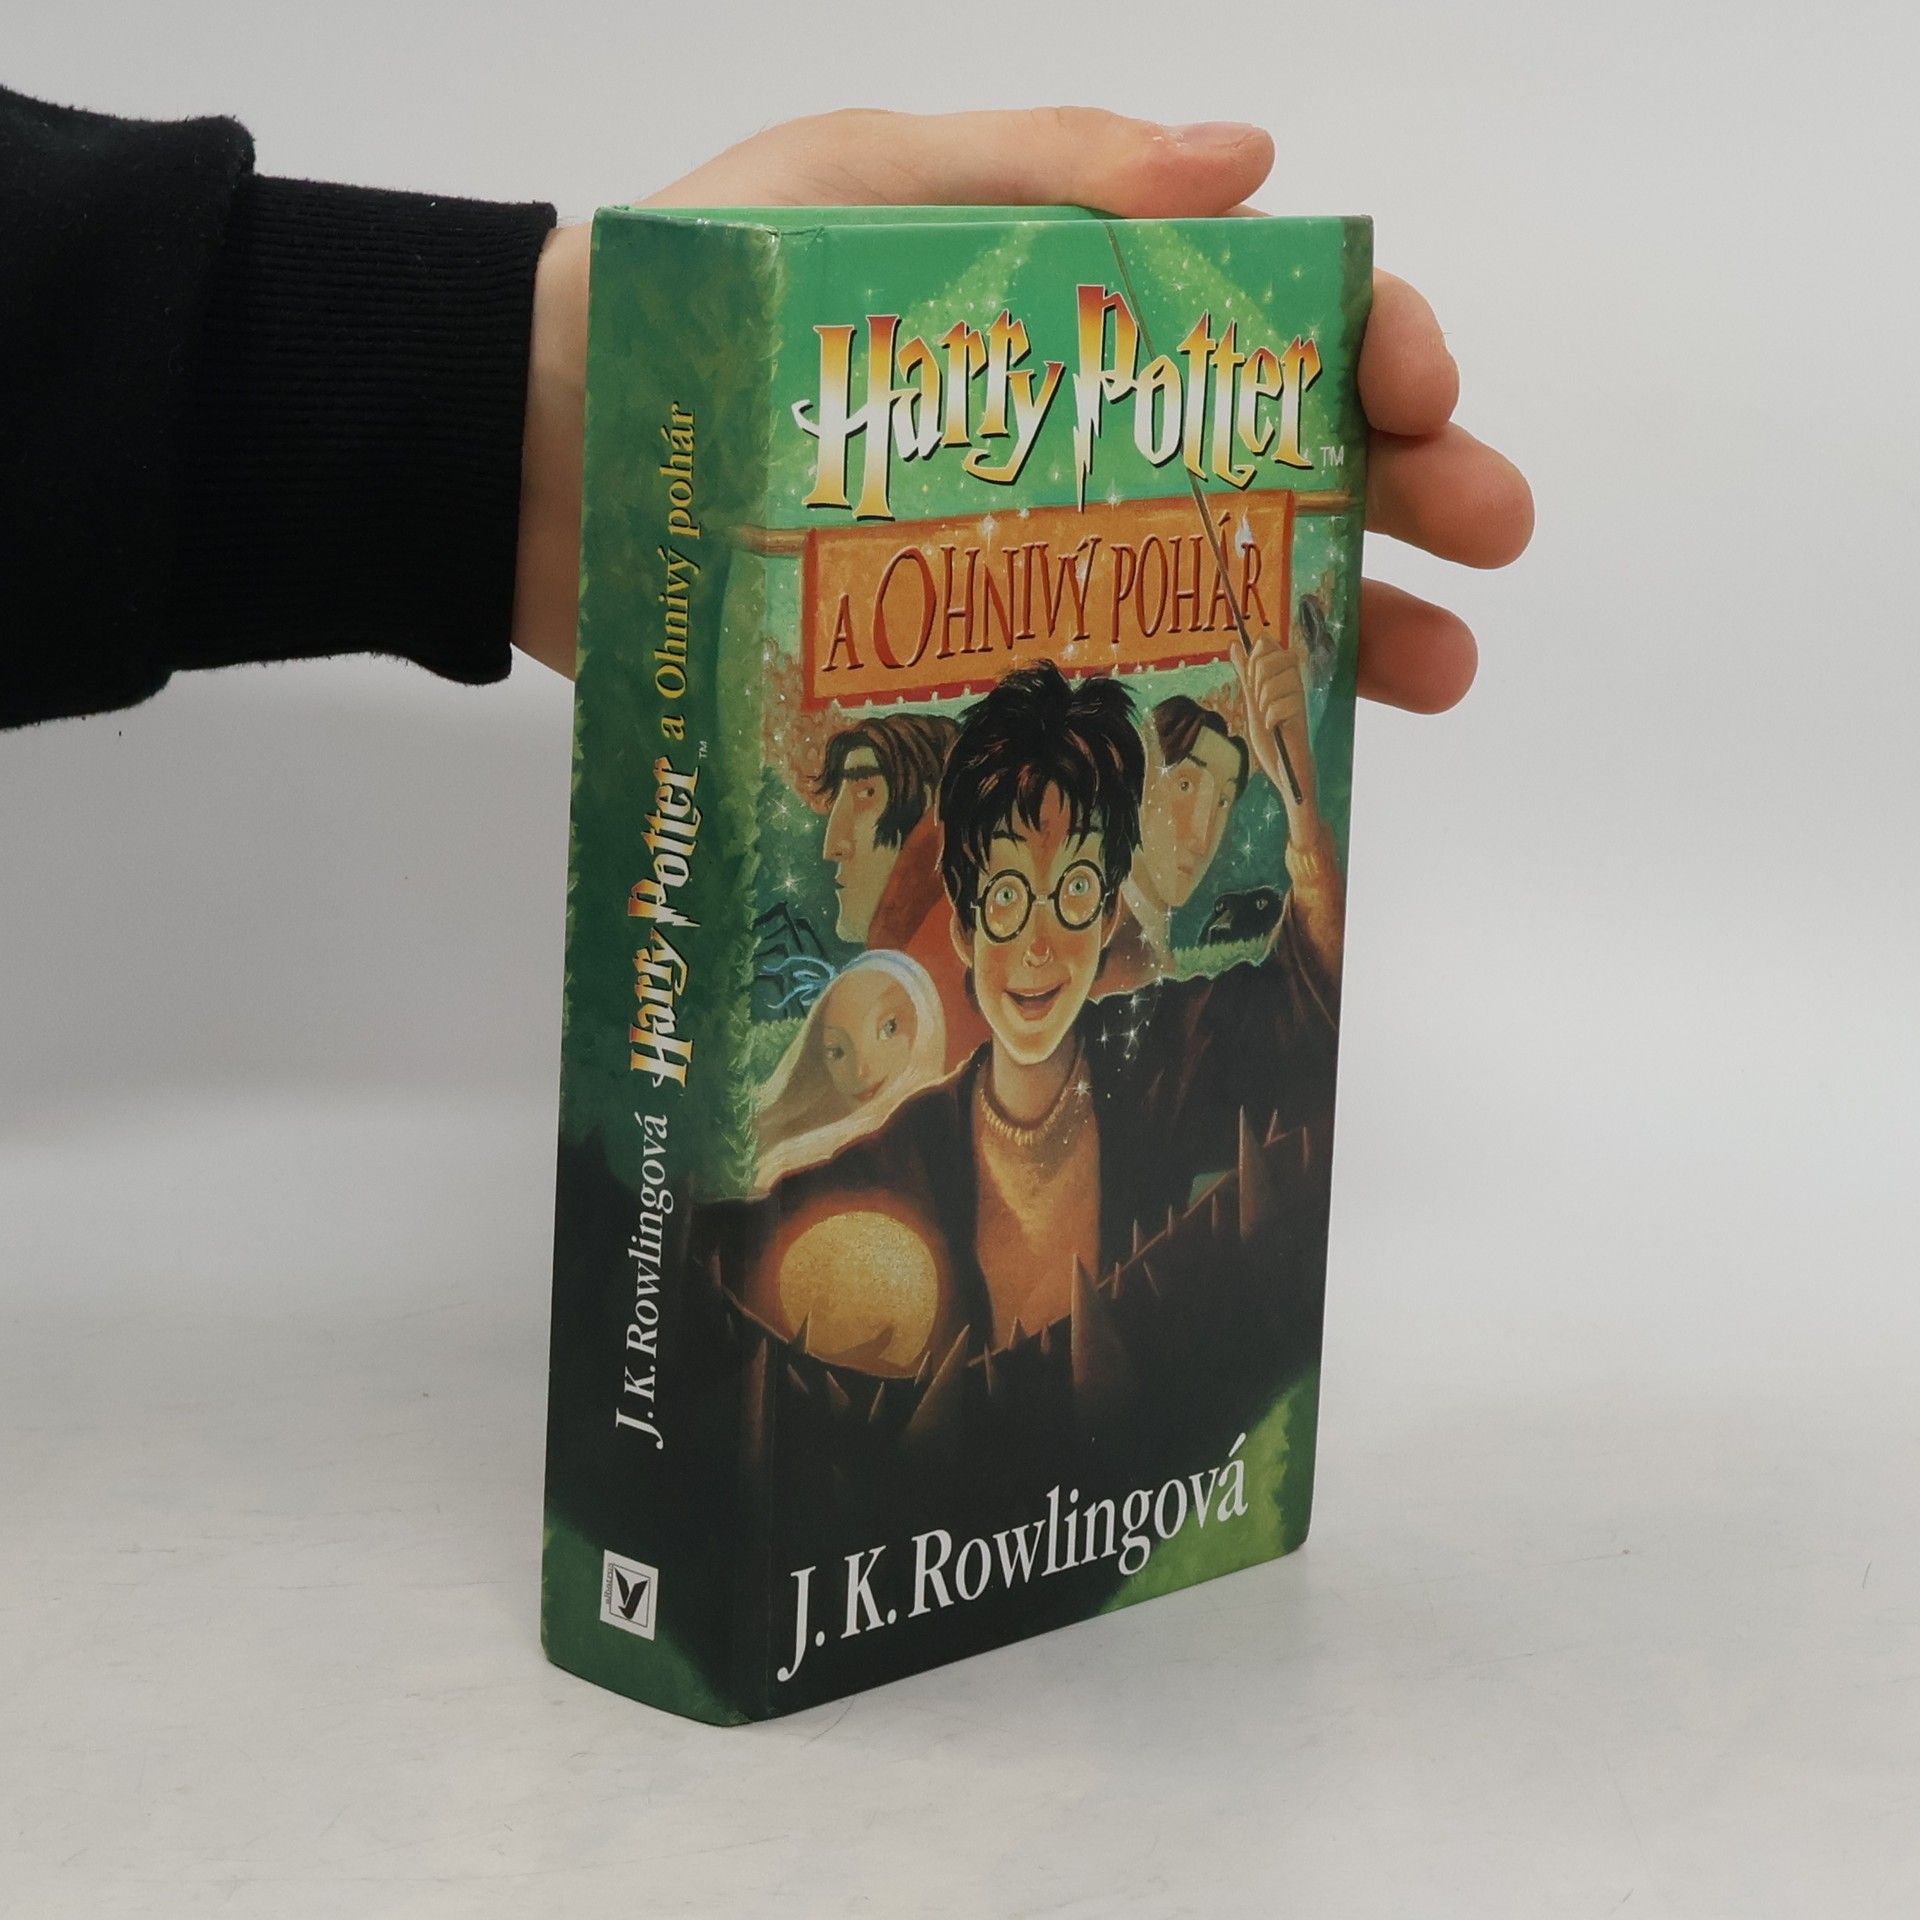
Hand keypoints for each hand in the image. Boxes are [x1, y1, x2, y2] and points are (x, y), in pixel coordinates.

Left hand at [512, 108, 1533, 713]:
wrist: (534, 455)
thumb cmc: (691, 294)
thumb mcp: (863, 178)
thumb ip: (1044, 167)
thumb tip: (1254, 163)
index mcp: (1071, 309)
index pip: (1267, 317)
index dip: (1370, 344)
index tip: (1420, 394)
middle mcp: (1075, 441)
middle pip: (1278, 461)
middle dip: (1406, 490)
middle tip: (1487, 542)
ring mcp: (1028, 566)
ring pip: (1219, 594)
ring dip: (1343, 624)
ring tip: (1437, 672)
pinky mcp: (962, 673)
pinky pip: (1107, 702)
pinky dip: (1195, 728)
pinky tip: (1274, 760)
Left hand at [1234, 628, 1317, 827]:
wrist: (1283, 769)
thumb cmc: (1271, 738)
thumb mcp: (1251, 701)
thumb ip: (1246, 673)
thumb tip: (1235, 644)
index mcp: (1282, 676)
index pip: (1270, 643)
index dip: (1257, 655)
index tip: (1251, 679)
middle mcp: (1294, 683)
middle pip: (1278, 656)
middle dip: (1259, 677)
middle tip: (1259, 701)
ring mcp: (1299, 699)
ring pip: (1281, 679)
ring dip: (1265, 700)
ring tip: (1266, 717)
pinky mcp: (1302, 717)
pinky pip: (1284, 704)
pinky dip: (1271, 717)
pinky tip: (1273, 728)